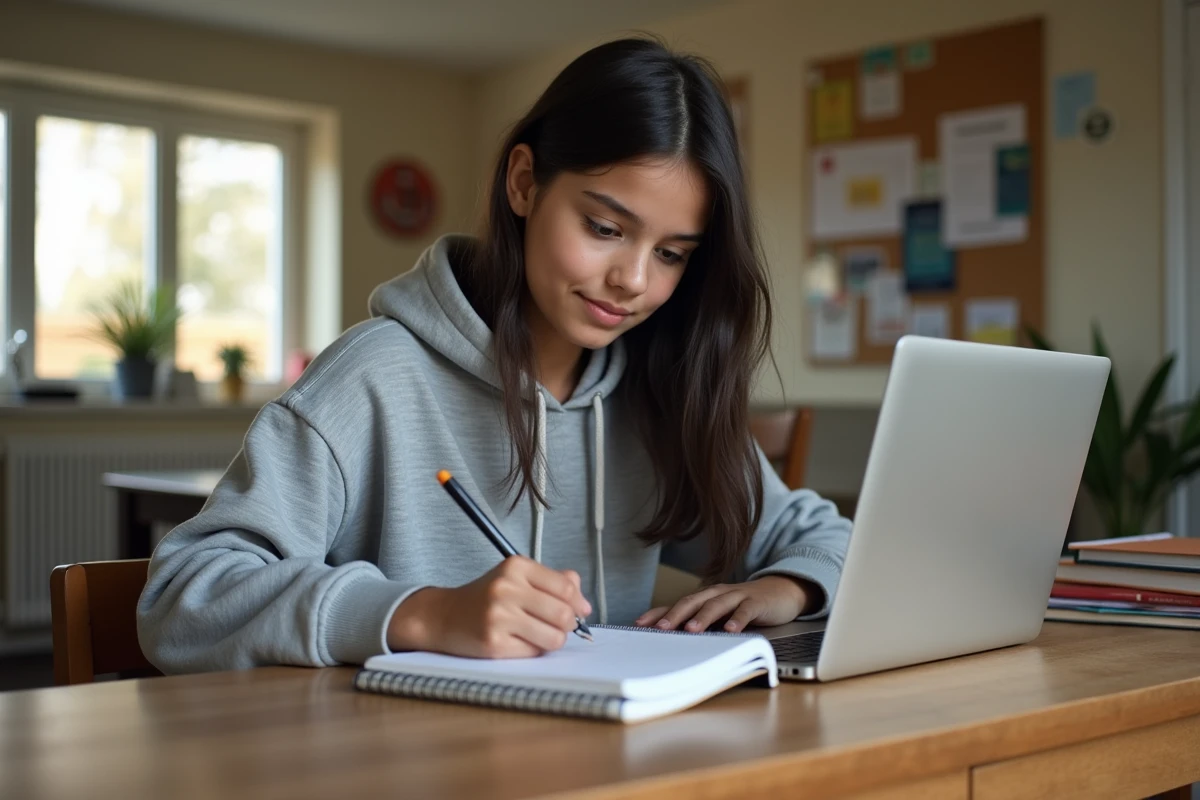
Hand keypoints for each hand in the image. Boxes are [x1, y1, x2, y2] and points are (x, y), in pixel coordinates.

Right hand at [387, 557, 590, 658]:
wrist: (443, 616)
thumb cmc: (486, 598)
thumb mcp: (517, 577)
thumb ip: (552, 581)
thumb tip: (582, 600)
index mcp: (516, 566)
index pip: (566, 587)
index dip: (578, 603)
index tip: (579, 611)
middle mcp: (506, 589)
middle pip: (563, 615)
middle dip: (567, 625)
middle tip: (557, 626)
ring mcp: (498, 617)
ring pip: (553, 638)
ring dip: (552, 640)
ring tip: (539, 634)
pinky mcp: (493, 644)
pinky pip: (533, 652)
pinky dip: (533, 650)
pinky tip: (518, 641)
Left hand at [634, 575, 814, 633]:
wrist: (781, 590)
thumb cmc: (744, 606)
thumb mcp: (720, 615)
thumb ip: (701, 624)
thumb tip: (672, 642)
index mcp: (705, 598)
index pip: (676, 604)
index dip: (658, 613)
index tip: (638, 625)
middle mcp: (717, 594)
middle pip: (692, 601)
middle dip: (675, 615)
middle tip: (661, 629)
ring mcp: (737, 596)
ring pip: (716, 604)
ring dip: (703, 617)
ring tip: (691, 630)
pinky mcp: (757, 602)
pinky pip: (746, 610)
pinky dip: (738, 619)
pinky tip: (731, 629)